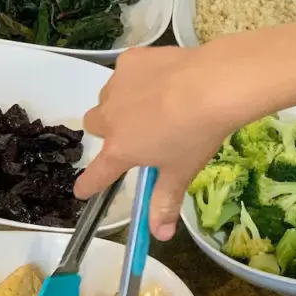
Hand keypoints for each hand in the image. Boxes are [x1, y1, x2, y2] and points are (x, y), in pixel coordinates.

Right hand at [75, 46, 240, 240]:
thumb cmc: (196, 134)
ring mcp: (117, 85)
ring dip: (123, 103)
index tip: (82, 190)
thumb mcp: (182, 172)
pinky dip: (138, 77)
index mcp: (120, 150)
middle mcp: (110, 117)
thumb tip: (161, 236)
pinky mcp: (130, 59)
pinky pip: (126, 72)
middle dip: (111, 131)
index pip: (96, 175)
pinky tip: (163, 78)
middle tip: (139, 133)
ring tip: (157, 102)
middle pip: (95, 126)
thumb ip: (165, 203)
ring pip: (110, 97)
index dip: (88, 185)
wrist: (213, 85)